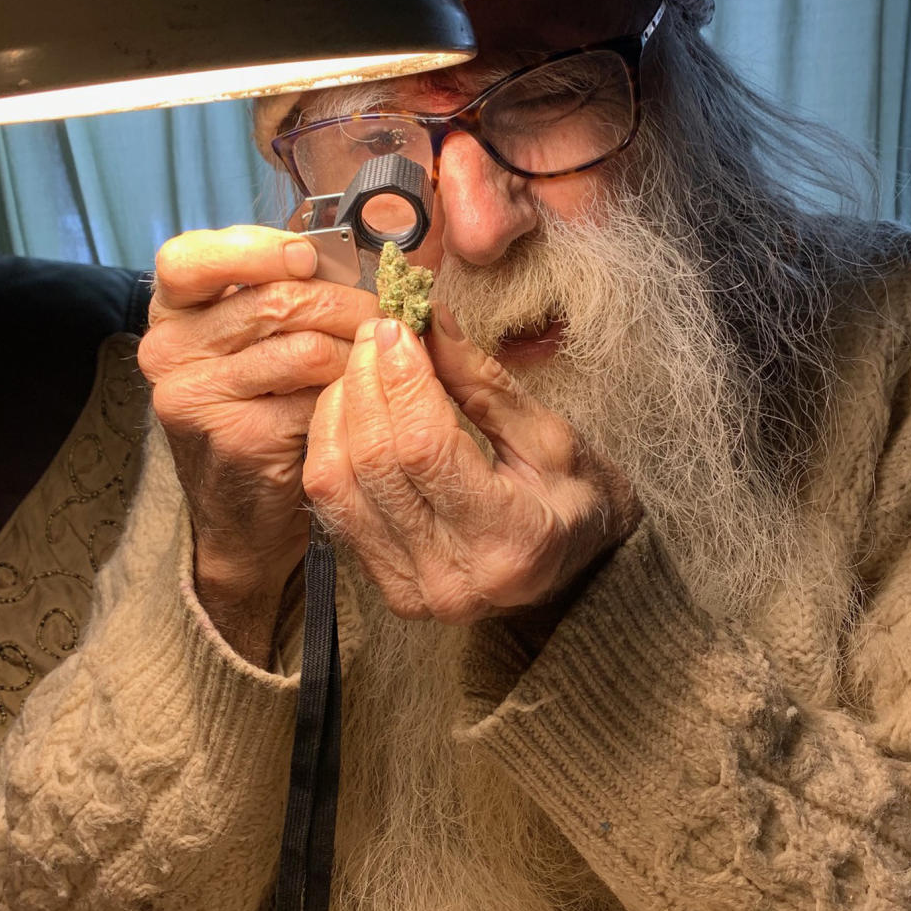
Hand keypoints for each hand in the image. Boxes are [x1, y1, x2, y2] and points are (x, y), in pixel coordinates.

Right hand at [138, 226, 377, 645]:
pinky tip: (357, 404)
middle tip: (385, 318)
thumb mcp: (253, 339)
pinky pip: (320, 397)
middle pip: (275, 300)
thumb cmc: (259, 406)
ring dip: (360, 354)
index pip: (189, 258)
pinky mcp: (238, 438)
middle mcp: (167, 351)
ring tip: (376, 364)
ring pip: (308, 348)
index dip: (255, 249)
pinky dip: (352, 397)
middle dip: (348, 305)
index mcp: (170, 311)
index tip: (308, 258)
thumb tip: (353, 253)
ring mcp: (196, 398)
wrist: (239, 509)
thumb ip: (281, 289)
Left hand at [302, 307, 641, 621]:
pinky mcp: (387, 587)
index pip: (426, 448)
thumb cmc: (577, 500)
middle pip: (375, 462)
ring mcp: (412, 591)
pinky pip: (332, 507)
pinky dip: (331, 446)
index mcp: (511, 540)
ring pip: (337, 484)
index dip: (402, 380)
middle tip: (379, 332)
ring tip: (364, 366)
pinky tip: (352, 411)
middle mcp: (453, 578)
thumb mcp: (550, 436)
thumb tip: (430, 320)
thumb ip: (483, 382)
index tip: (399, 327)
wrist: (578, 573)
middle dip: (367, 383)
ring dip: (340, 411)